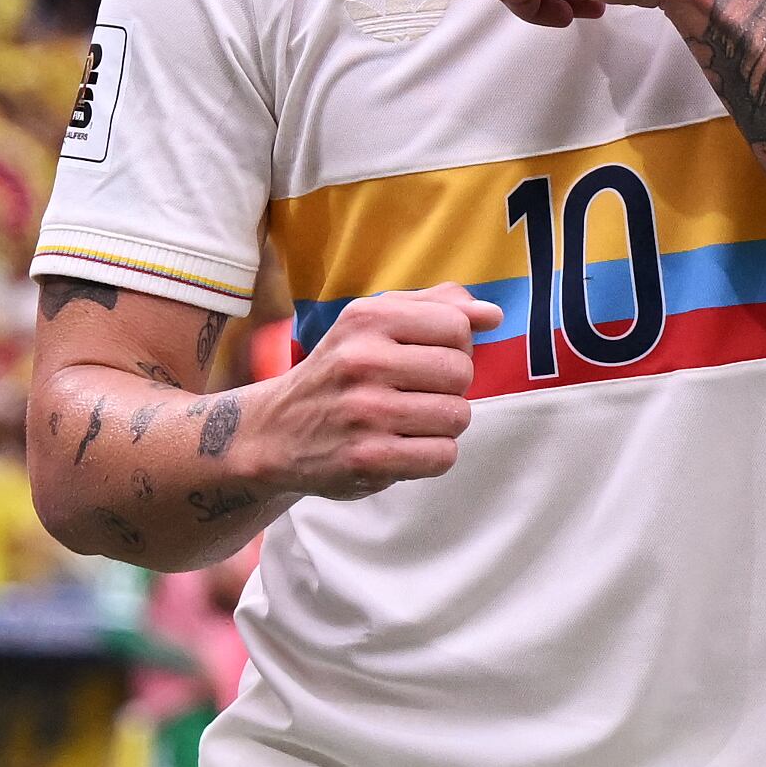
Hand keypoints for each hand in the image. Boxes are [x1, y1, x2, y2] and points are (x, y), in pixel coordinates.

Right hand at [247, 287, 494, 496]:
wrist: (273, 432)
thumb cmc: (340, 372)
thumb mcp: (374, 324)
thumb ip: (437, 307)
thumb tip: (492, 315)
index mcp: (367, 319)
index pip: (458, 326)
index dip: (453, 346)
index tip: (423, 358)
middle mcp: (362, 361)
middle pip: (462, 372)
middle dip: (449, 387)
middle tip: (414, 393)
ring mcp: (364, 412)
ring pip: (458, 416)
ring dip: (442, 423)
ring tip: (407, 421)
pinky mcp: (366, 458)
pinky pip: (443, 455)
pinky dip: (432, 455)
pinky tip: (402, 447)